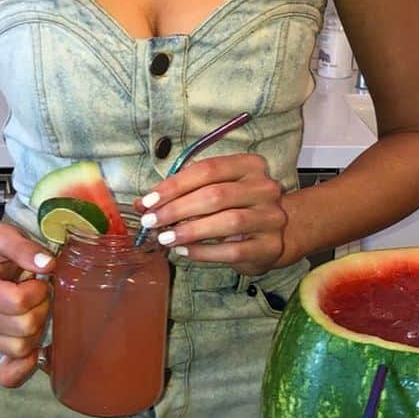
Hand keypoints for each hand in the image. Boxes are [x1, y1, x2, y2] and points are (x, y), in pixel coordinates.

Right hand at [0, 223, 54, 388]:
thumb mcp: (5, 237)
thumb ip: (23, 247)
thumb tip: (47, 265)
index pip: (17, 302)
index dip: (37, 291)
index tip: (37, 279)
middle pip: (24, 328)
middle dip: (41, 309)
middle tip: (40, 295)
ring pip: (22, 349)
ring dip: (38, 330)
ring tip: (35, 310)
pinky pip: (9, 376)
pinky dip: (25, 368)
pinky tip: (37, 353)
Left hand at [134, 153, 288, 275]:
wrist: (275, 233)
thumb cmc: (236, 206)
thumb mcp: (212, 191)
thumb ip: (181, 193)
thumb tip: (143, 204)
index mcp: (250, 166)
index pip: (207, 169)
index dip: (174, 185)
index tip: (149, 201)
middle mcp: (265, 188)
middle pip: (216, 195)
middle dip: (177, 209)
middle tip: (151, 223)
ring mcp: (271, 217)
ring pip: (228, 222)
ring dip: (190, 231)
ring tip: (165, 238)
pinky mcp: (270, 246)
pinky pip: (233, 250)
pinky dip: (204, 251)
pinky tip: (184, 251)